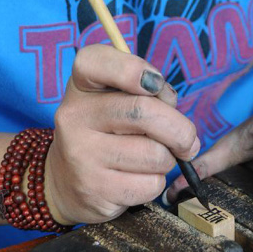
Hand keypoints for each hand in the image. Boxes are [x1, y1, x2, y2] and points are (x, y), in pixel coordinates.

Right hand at [44, 44, 199, 224]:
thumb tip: (177, 117)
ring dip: (168, 159)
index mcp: (80, 85)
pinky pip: (150, 184)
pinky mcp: (94, 189)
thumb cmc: (106, 130)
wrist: (65, 181)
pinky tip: (139, 178)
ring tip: (153, 159)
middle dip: (180, 129)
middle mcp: (74, 116)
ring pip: (154, 154)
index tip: (155, 84)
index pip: (96, 61)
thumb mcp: (117, 99)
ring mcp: (81, 154)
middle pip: (143, 111)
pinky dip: (156, 182)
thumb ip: (148, 93)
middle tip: (186, 139)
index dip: (132, 69)